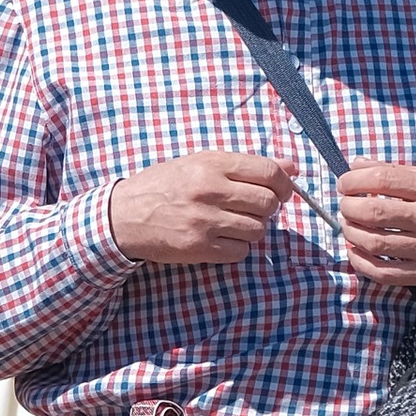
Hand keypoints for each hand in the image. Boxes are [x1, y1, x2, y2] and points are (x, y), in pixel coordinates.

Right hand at [108, 153, 294, 266]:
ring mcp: (205, 221)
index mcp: (211, 164)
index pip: (268, 172)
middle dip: (269, 209)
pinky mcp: (199, 247)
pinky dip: (237, 247)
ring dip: (252, 229)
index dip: (284, 184)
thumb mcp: (200, 163)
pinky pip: (240, 251)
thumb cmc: (163, 186)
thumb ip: (246, 165)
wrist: (123, 215)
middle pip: (268, 203)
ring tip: (232, 223)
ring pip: (257, 229)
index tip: (284, 191)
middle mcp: (210, 190)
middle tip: (254, 209)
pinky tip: (221, 239)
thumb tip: (292, 167)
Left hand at [337, 161, 415, 291]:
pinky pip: (384, 272)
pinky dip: (361, 263)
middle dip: (348, 207)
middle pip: (374, 212)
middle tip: (345, 205)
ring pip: (375, 243)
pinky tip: (355, 251)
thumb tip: (356, 164)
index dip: (355, 181)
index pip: (384, 180)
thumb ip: (395, 172)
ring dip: (351, 233)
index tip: (344, 184)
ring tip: (347, 226)